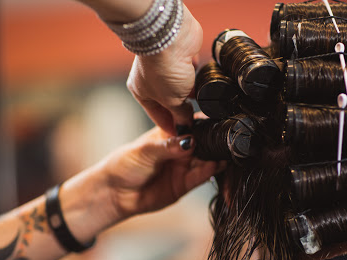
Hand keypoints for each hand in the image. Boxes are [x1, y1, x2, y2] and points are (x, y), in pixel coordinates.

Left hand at [102, 127, 218, 219]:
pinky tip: (216, 166)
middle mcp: (181, 148)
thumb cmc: (124, 165)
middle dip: (215, 141)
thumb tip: (189, 140)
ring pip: (207, 159)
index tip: (218, 121)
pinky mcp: (185, 184)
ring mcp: (184, 166)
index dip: (207, 122)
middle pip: (205, 142)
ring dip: (217, 157)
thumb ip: (168, 146)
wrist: (114, 193)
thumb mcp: (145, 151)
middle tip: (224, 140)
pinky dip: (211, 171)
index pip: (193, 124)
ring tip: (223, 153)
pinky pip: (202, 177)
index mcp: (171, 133)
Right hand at [126, 5, 202, 134]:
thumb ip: (180, 115)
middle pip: (170, 103)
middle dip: (182, 113)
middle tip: (196, 126)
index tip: (183, 138)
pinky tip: (205, 89)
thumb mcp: (172, 101)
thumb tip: (186, 126)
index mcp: (141, 93)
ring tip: (202, 110)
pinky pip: (192, 74)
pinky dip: (197, 81)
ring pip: (182, 89)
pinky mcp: (183, 58)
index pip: (158, 116)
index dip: (171, 127)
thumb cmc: (162, 68)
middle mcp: (152, 80)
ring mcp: (168, 68)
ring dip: (190, 97)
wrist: (171, 35)